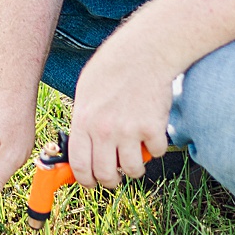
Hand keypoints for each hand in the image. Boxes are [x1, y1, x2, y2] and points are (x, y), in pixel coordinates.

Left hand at [68, 23, 172, 188]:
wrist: (143, 52)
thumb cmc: (111, 68)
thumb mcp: (85, 93)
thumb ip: (82, 122)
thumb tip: (80, 150)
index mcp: (84, 121)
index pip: (79, 165)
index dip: (85, 180)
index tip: (91, 182)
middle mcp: (104, 130)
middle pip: (106, 175)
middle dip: (111, 180)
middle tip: (116, 173)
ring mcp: (129, 131)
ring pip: (133, 170)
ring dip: (135, 166)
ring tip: (135, 152)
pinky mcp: (153, 128)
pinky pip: (156, 153)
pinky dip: (155, 147)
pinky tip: (151, 131)